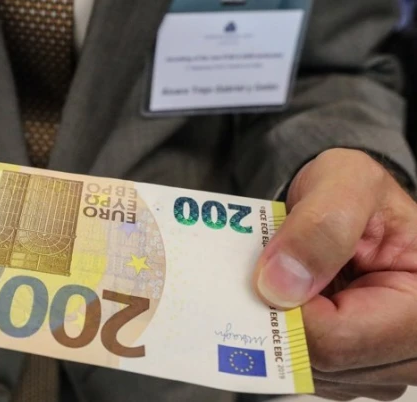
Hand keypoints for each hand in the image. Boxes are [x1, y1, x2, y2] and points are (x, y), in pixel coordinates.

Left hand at [252, 148, 416, 400]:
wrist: (352, 206)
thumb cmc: (357, 193)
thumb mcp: (346, 183)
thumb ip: (320, 228)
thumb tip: (279, 285)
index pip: (339, 339)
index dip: (287, 310)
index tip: (264, 274)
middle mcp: (414, 347)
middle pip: (322, 361)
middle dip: (280, 318)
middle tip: (266, 273)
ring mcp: (388, 364)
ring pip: (309, 370)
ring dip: (281, 327)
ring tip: (283, 281)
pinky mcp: (361, 368)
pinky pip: (307, 369)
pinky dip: (285, 337)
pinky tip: (289, 301)